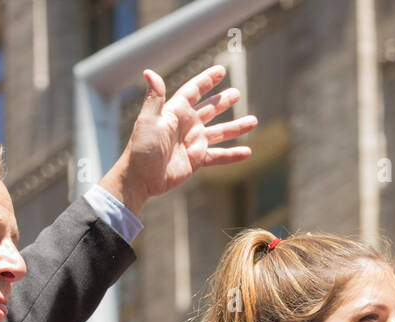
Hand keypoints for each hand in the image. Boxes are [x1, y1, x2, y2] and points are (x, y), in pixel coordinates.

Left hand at [100, 66, 257, 215]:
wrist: (141, 177)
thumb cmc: (141, 148)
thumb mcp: (148, 120)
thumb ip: (155, 97)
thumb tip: (149, 72)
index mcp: (176, 112)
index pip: (194, 91)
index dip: (207, 80)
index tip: (221, 70)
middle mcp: (187, 125)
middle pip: (210, 109)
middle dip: (223, 101)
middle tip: (237, 93)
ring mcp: (193, 143)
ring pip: (220, 132)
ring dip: (236, 127)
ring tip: (253, 121)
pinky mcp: (196, 160)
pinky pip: (219, 156)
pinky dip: (233, 155)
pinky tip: (247, 152)